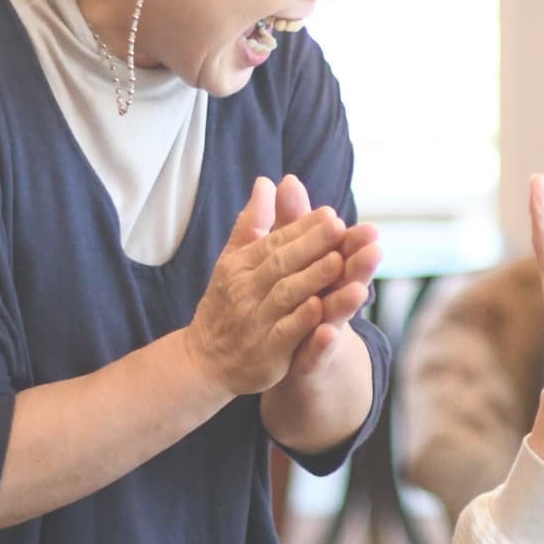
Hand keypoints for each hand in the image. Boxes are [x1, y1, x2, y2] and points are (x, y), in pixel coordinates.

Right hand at [187, 176, 373, 395]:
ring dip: (313, 278)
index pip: (276, 242)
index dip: (303, 228)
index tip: (331, 214)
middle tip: (341, 227)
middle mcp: (246, 290)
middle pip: (282, 263)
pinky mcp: (266, 353)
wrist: (203, 362)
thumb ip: (252, 223)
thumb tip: (266, 182)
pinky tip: (322, 308)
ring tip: (340, 261)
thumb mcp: (233, 261)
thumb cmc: (225, 305)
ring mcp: (256, 322)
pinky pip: (285, 333)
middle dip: (312, 245)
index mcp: (241, 265)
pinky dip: (302, 320)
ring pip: (287, 295)